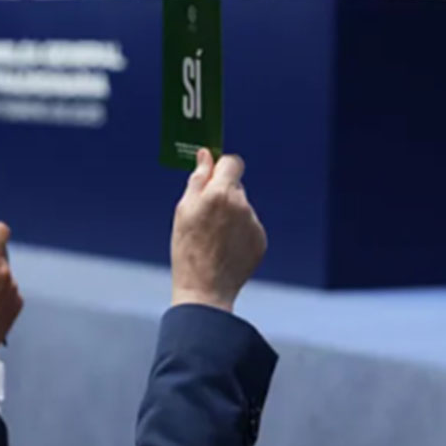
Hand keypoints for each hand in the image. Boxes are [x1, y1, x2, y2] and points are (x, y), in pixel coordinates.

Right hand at [171, 149, 266, 312]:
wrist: (205, 289)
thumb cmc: (188, 248)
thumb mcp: (184, 210)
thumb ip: (197, 179)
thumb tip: (205, 156)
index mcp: (221, 193)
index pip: (232, 162)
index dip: (222, 167)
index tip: (213, 176)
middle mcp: (242, 205)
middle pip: (236, 186)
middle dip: (222, 194)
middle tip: (205, 216)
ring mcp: (254, 223)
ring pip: (242, 208)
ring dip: (231, 215)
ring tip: (213, 238)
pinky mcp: (260, 240)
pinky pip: (249, 227)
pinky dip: (239, 233)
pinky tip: (224, 249)